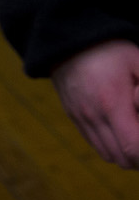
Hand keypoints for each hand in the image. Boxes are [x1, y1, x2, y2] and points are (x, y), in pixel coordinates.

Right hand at [51, 39, 138, 167]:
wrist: (68, 41)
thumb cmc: (109, 50)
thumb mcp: (138, 61)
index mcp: (112, 103)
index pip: (133, 146)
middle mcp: (94, 115)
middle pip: (122, 158)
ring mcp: (81, 117)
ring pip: (109, 155)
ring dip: (126, 155)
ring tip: (137, 140)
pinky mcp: (74, 116)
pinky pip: (95, 144)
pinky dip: (111, 147)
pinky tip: (121, 133)